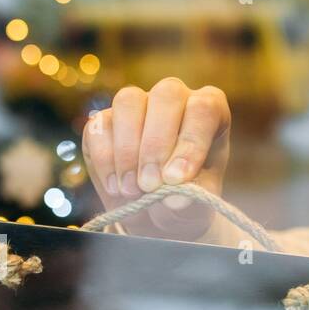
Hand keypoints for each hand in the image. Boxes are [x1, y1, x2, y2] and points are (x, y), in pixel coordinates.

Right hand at [82, 78, 231, 237]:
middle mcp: (175, 99)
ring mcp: (138, 104)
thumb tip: (174, 197)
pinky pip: (99, 126)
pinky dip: (105, 159)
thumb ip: (192, 198)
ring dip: (127, 149)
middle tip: (150, 185)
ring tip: (131, 190)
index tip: (177, 179)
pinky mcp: (105, 119)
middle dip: (156, 144)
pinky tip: (115, 187)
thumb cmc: (184, 201)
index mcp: (209, 113)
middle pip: (166, 96)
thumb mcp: (197, 206)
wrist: (154, 214)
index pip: (204, 109)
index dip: (190, 142)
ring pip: (128, 102)